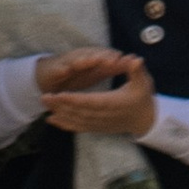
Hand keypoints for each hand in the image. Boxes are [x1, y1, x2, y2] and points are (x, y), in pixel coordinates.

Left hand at [36, 48, 157, 140]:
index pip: (90, 101)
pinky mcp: (95, 128)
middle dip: (60, 105)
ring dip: (59, 113)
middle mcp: (103, 116)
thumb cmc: (143, 98)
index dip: (75, 99)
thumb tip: (134, 59)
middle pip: (78, 111)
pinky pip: (77, 127)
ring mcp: (98, 124)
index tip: (60, 94)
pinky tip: (50, 120)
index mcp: (113, 103)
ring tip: (44, 105)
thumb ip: (137, 71)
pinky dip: (63, 124)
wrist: (144, 120)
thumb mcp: (143, 82)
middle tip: (44, 97)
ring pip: (75, 119)